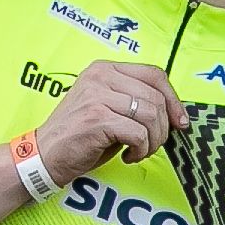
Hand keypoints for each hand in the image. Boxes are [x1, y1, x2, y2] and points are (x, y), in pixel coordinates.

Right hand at [33, 61, 182, 182]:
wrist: (45, 154)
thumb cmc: (80, 135)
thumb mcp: (108, 108)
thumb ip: (134, 101)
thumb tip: (174, 113)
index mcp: (105, 69)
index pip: (155, 74)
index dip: (173, 99)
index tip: (179, 121)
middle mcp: (101, 76)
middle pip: (156, 96)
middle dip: (162, 127)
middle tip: (151, 144)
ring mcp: (98, 95)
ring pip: (150, 115)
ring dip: (152, 141)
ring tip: (138, 151)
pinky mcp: (97, 118)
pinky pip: (139, 133)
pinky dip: (140, 149)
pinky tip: (127, 156)